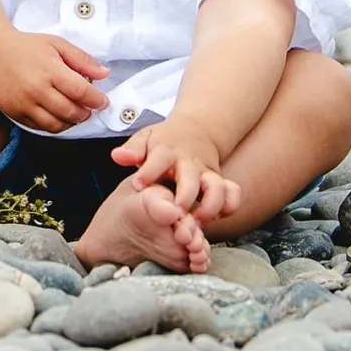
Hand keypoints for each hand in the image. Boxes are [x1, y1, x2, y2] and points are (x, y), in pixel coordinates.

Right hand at [0, 28, 110, 131]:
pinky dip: (55, 125)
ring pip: (58, 125)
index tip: (102, 101)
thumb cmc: (25, 47)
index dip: (97, 100)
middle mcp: (37, 89)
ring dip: (72, 121)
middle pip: (72, 112)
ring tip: (74, 111)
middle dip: (86, 113)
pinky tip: (58, 114)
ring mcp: (25, 104)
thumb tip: (104, 74)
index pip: (81, 92)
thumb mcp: (56, 44)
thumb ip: (81, 59)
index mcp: (50, 69)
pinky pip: (42, 128)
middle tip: (89, 107)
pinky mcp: (16, 113)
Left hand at [112, 117, 241, 222]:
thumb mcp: (146, 137)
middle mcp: (189, 162)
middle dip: (185, 196)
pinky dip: (230, 205)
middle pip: (190, 178)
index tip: (138, 186)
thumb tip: (117, 157)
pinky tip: (220, 216)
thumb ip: (133, 149)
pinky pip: (233, 193)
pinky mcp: (221, 181)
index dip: (148, 172)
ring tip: (200, 221)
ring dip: (211, 206)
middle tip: (177, 213)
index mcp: (166, 150)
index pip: (157, 160)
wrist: (197, 129)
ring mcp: (207, 171)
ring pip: (217, 187)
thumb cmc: (165, 139)